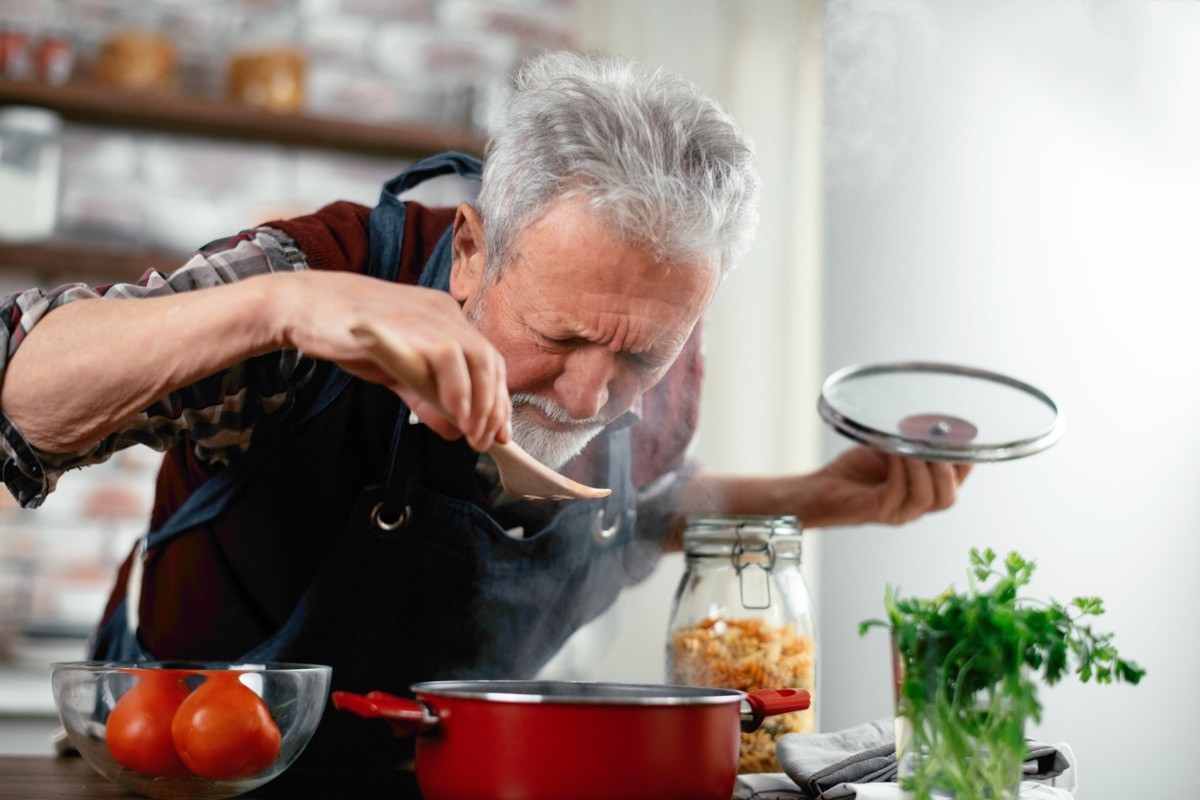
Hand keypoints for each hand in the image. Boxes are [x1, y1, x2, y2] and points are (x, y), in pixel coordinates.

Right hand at [264, 271, 509, 451]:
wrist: (304, 307)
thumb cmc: (347, 334)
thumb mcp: (396, 372)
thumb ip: (427, 397)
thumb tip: (455, 429)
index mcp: (445, 319)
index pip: (488, 360)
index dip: (499, 399)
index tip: (499, 432)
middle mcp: (444, 313)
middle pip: (490, 361)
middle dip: (494, 407)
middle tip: (485, 440)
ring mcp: (429, 316)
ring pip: (478, 358)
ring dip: (481, 403)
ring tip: (472, 433)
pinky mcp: (410, 324)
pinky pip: (449, 356)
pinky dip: (459, 388)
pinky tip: (456, 413)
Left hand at [799, 446, 971, 527]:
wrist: (823, 488)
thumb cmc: (857, 469)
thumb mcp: (891, 449)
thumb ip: (911, 440)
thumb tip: (927, 420)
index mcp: (926, 489)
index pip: (958, 478)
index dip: (963, 458)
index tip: (958, 433)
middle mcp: (917, 506)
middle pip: (948, 497)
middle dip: (948, 470)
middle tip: (939, 444)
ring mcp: (900, 512)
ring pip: (927, 497)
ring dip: (924, 468)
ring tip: (915, 445)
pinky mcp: (880, 511)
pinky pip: (899, 491)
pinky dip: (901, 469)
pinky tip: (895, 451)